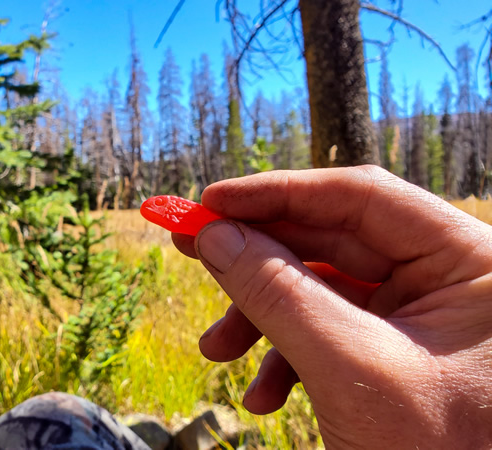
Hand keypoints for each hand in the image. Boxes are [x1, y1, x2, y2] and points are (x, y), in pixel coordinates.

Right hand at [172, 166, 491, 447]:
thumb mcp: (349, 368)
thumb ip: (278, 294)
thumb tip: (213, 235)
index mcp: (470, 262)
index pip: (360, 197)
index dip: (277, 194)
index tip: (209, 203)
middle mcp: (447, 278)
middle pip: (331, 241)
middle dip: (255, 261)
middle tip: (188, 249)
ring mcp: (421, 317)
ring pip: (320, 290)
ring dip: (260, 318)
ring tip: (216, 352)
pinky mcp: (395, 352)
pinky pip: (327, 333)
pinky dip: (285, 357)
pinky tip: (263, 396)